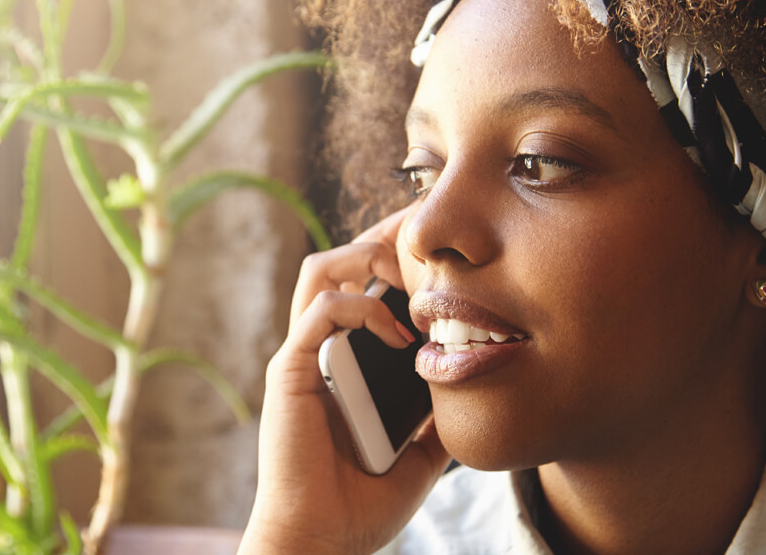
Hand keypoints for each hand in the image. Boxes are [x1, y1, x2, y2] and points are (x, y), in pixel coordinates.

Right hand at [240, 206, 450, 554]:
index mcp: (344, 362)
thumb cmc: (361, 504)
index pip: (362, 285)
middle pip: (340, 260)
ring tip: (407, 277)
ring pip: (320, 270)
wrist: (323, 539)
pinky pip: (320, 312)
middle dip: (385, 241)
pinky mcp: (291, 371)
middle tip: (430, 250)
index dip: (396, 259)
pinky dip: (360, 308)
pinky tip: (398, 334)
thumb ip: (437, 419)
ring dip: (365, 258)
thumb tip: (474, 391)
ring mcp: (303, 356)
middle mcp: (319, 350)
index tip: (441, 258)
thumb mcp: (420, 454)